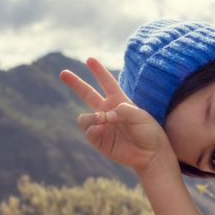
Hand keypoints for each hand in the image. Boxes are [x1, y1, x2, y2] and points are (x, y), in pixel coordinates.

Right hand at [59, 58, 174, 174]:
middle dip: (75, 83)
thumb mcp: (141, 116)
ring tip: (102, 120)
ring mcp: (103, 126)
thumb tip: (104, 114)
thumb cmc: (149, 133)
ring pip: (84, 117)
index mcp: (119, 101)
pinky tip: (101, 128)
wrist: (151, 155)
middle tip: (63, 73)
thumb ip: (123, 110)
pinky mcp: (100, 141)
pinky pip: (88, 132)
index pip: (107, 83)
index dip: (99, 71)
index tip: (90, 59)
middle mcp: (108, 112)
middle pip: (87, 94)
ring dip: (91, 117)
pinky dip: (92, 129)